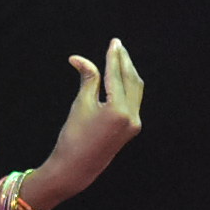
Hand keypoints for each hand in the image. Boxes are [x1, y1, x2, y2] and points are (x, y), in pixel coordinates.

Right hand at [16, 39, 145, 209]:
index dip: (114, 57)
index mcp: (119, 110)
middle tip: (117, 45)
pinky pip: (133, 100)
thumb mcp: (81, 104)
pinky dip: (127, 85)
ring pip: (135, 90)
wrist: (77, 167)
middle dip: (124, 61)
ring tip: (119, 56)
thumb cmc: (74, 135)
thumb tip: (80, 59)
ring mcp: (134, 123)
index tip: (114, 42)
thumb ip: (88, 79)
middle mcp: (132, 116)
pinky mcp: (131, 128)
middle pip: (131, 80)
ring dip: (128, 72)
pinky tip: (120, 77)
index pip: (117, 76)